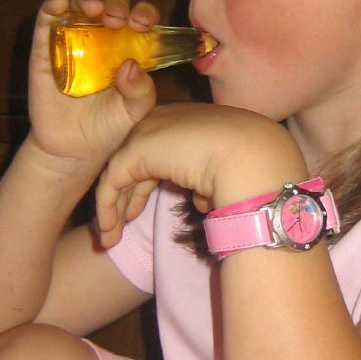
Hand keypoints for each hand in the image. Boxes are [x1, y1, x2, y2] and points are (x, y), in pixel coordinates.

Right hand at [26, 0, 158, 167]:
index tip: (144, 24)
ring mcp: (72, 40)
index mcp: (129, 47)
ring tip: (94, 10)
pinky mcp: (45, 50)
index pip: (139, 18)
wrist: (75, 151)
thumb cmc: (110, 127)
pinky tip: (60, 5)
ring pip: (79, 4)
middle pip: (110, 5)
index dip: (144, 13)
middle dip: (117, 5)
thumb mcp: (136, 112)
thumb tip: (130, 65)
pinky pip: (45, 22)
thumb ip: (142, 91)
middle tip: (118, 19)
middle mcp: (102, 37)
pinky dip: (51, 7)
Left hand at [94, 103, 306, 246]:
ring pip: (119, 174)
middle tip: (121, 225)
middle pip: (135, 162)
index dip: (145, 183)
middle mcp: (163, 120)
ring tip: (110, 239)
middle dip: (126, 197)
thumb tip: (200, 198)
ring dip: (113, 209)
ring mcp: (147, 131)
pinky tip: (109, 233)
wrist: (252, 156)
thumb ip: (207, 181)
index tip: (142, 210)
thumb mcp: (224, 173)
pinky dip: (108, 210)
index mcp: (187, 121)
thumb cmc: (252, 166)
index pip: (156, 152)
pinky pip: (112, 183)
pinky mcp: (135, 150)